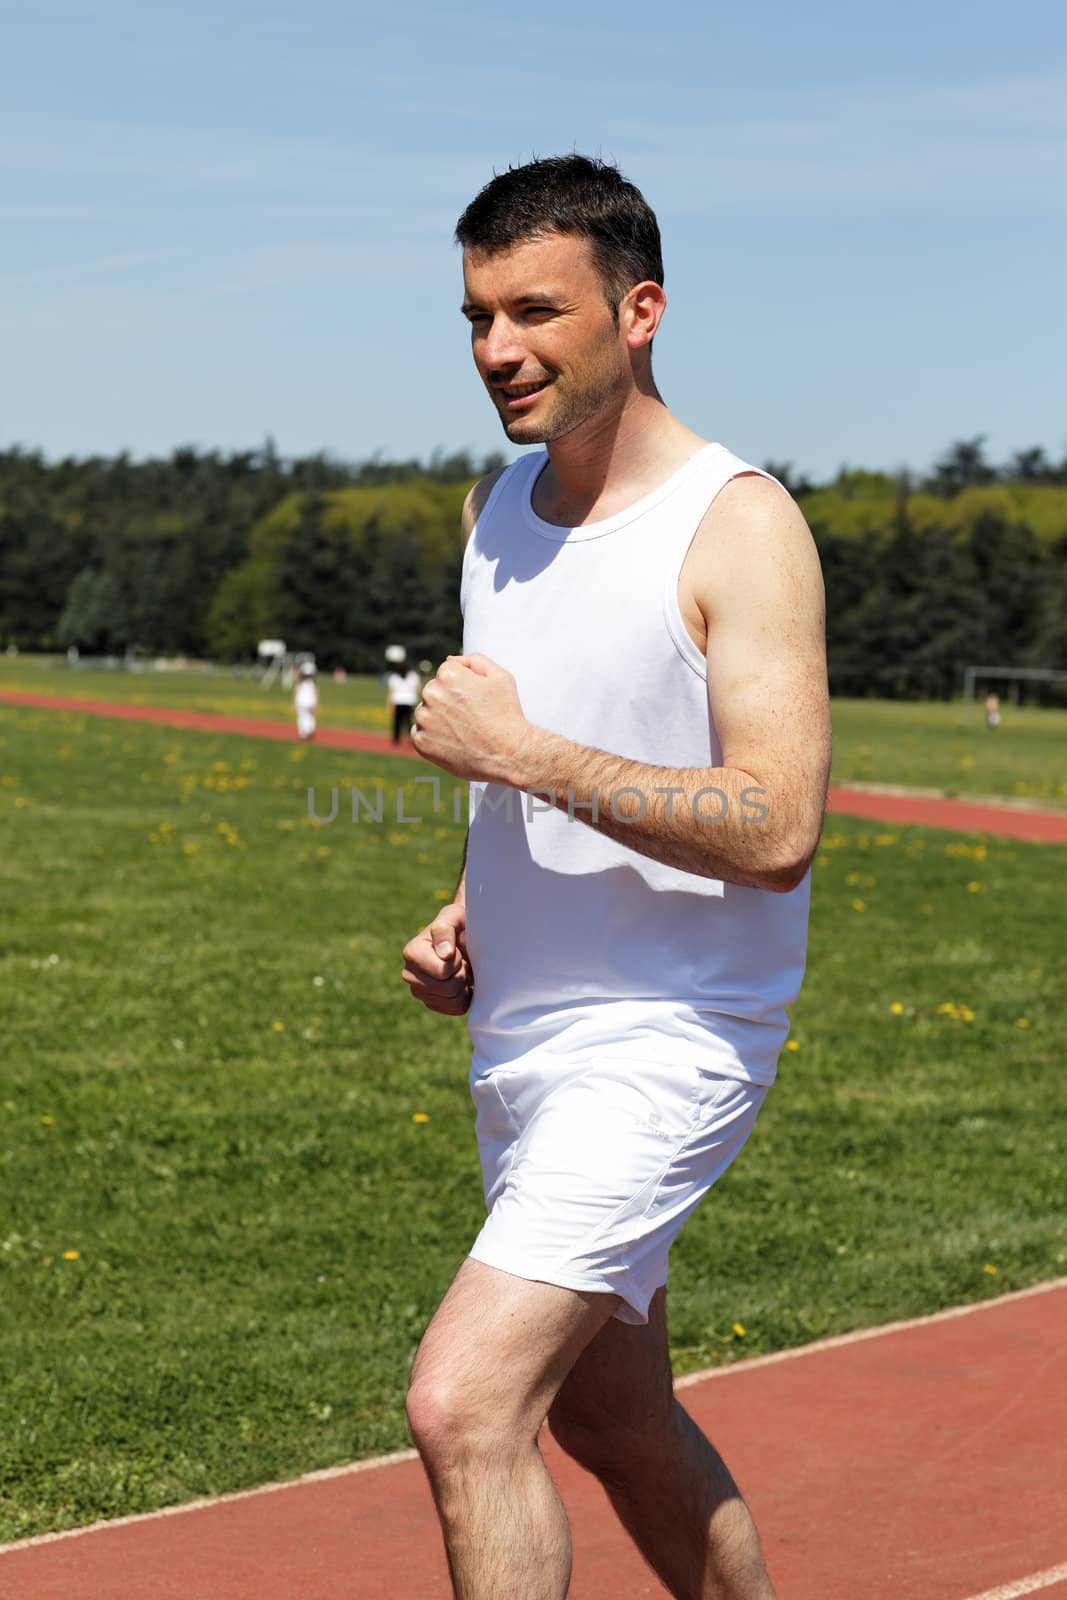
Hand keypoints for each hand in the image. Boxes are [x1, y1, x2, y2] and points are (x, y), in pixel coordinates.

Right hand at [401, 901, 473, 1015]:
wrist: (468, 935)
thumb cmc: (460, 922)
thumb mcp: (454, 916)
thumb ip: (445, 930)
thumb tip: (444, 954)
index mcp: (411, 953)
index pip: (443, 972)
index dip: (457, 961)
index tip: (455, 949)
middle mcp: (410, 975)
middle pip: (449, 989)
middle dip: (461, 973)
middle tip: (460, 959)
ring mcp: (420, 992)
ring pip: (453, 1001)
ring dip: (464, 984)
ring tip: (460, 968)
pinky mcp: (433, 1003)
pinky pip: (456, 1009)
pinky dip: (465, 996)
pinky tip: (461, 981)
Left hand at [410, 654, 531, 784]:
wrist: (509, 754)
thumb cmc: (507, 715)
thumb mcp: (500, 677)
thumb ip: (474, 660)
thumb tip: (450, 660)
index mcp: (448, 675)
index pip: (446, 673)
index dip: (463, 687)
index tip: (474, 701)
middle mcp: (432, 693)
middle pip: (434, 692)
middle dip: (448, 702)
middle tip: (471, 717)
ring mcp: (424, 719)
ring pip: (426, 713)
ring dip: (439, 719)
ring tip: (463, 730)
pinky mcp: (421, 742)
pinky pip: (421, 734)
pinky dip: (433, 738)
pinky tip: (454, 741)